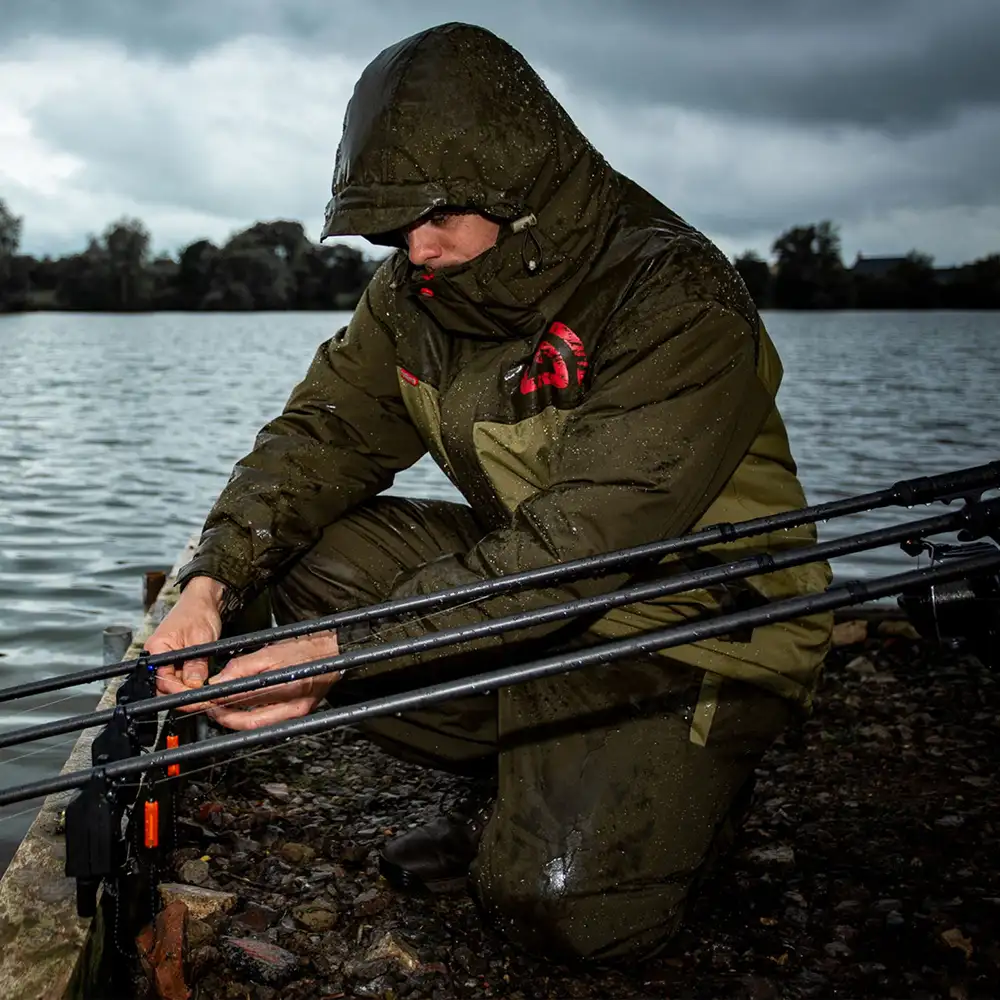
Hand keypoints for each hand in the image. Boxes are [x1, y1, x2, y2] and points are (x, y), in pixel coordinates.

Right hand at [150, 576, 223, 709]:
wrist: (203, 600)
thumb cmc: (198, 612)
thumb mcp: (201, 639)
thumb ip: (196, 664)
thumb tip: (195, 685)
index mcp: (156, 649)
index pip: (162, 680)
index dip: (180, 693)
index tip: (197, 699)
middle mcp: (156, 655)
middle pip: (164, 686)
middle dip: (184, 696)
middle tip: (203, 701)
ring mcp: (164, 658)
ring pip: (172, 683)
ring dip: (188, 690)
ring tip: (205, 695)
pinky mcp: (174, 660)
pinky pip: (179, 677)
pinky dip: (190, 683)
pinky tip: (202, 685)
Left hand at [203, 630, 340, 730]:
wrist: (332, 652)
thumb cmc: (306, 649)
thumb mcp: (270, 652)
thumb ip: (242, 667)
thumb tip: (218, 681)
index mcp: (288, 688)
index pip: (246, 699)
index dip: (222, 700)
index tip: (208, 697)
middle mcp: (294, 707)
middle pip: (251, 722)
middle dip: (226, 718)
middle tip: (211, 709)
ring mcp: (297, 714)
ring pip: (258, 725)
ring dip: (236, 719)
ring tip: (222, 709)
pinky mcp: (296, 715)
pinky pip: (268, 722)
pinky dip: (250, 717)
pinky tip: (241, 709)